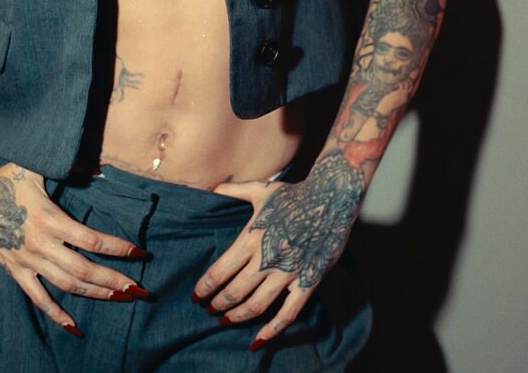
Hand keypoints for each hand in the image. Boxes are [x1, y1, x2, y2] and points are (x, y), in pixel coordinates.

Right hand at [0, 162, 146, 334]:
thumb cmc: (6, 178)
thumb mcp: (34, 166)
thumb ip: (67, 165)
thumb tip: (98, 168)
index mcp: (50, 219)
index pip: (91, 239)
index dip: (117, 248)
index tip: (139, 253)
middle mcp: (41, 244)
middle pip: (84, 269)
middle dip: (113, 280)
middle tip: (138, 289)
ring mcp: (28, 260)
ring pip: (66, 285)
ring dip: (94, 293)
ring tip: (119, 298)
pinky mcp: (16, 270)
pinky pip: (37, 297)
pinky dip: (55, 313)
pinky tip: (72, 326)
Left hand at [192, 153, 363, 346]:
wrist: (331, 199)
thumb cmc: (294, 194)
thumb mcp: (260, 189)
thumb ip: (234, 191)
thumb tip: (212, 189)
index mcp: (252, 237)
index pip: (220, 271)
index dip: (205, 287)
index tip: (196, 295)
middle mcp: (267, 258)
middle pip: (234, 291)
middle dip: (217, 303)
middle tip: (208, 308)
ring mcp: (288, 273)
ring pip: (256, 305)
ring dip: (237, 316)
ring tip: (225, 320)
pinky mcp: (307, 281)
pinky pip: (288, 313)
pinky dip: (272, 330)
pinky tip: (257, 339)